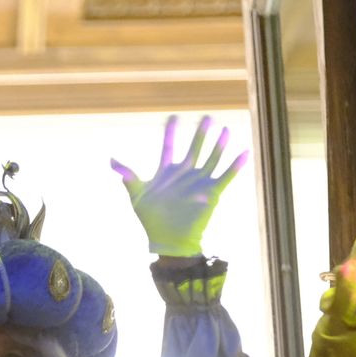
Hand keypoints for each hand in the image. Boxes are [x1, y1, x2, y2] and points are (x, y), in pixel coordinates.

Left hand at [110, 115, 247, 257]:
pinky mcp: (212, 193)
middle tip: (207, 117)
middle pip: (194, 148)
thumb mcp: (136, 195)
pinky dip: (235, 165)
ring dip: (219, 145)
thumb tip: (112, 161)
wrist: (167, 239)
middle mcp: (185, 174)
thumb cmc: (150, 219)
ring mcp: (199, 182)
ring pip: (211, 158)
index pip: (169, 146)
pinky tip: (244, 152)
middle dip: (200, 133)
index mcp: (166, 172)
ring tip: (224, 129)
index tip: (174, 117)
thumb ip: (128, 176)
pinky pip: (226, 176)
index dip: (171, 132)